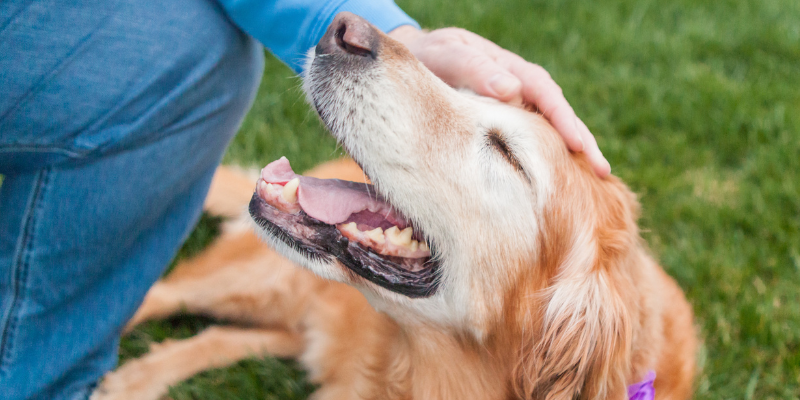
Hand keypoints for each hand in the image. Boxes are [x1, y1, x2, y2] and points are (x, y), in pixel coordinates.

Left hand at [389, 25, 610, 176]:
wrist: (417, 61)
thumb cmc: (432, 58)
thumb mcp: (449, 56)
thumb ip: (476, 69)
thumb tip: (512, 89)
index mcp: (512, 71)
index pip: (546, 96)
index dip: (564, 121)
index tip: (578, 145)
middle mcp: (522, 90)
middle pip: (558, 116)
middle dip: (582, 143)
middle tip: (603, 172)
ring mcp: (517, 109)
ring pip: (549, 132)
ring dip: (570, 156)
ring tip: (594, 183)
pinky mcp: (506, 127)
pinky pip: (532, 142)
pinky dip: (547, 160)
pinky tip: (557, 183)